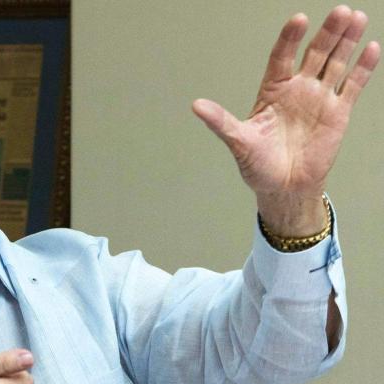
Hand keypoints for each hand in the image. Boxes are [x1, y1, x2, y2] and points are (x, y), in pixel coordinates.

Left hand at [193, 5, 379, 235]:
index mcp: (272, 91)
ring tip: (356, 18)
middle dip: (326, 33)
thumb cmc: (258, 166)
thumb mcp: (238, 142)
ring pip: (335, 63)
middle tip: (340, 11)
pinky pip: (353, 85)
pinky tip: (371, 48)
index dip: (290, 39)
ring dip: (346, 42)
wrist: (284, 188)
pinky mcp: (338, 112)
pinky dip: (363, 67)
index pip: (282, 57)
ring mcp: (319, 98)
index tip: (299, 20)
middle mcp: (297, 89)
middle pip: (314, 53)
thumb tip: (196, 106)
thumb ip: (221, 122)